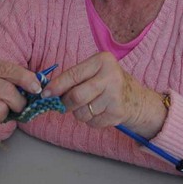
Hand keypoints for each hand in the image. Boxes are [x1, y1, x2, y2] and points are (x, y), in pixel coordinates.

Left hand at [41, 52, 166, 136]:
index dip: (56, 86)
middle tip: (63, 104)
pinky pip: (92, 122)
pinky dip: (90, 121)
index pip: (73, 75)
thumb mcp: (95, 72)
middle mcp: (111, 76)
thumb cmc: (108, 83)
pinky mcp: (117, 113)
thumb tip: (49, 91)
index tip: (45, 94)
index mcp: (103, 61)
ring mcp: (115, 96)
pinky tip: (99, 112)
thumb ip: (74, 78)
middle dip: (66, 103)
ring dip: (78, 113)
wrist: (137, 100)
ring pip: (82, 112)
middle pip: (76, 96)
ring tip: (88, 106)